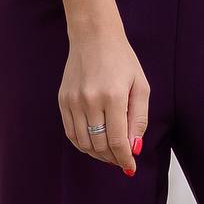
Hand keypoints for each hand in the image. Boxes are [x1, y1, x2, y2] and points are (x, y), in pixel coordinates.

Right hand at [58, 21, 148, 174]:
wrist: (93, 36)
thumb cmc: (122, 59)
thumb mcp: (140, 85)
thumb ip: (139, 118)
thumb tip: (133, 147)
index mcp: (114, 96)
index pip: (118, 141)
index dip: (125, 159)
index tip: (130, 168)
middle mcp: (91, 100)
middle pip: (100, 145)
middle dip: (113, 158)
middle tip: (121, 159)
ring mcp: (73, 101)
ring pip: (84, 143)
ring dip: (97, 154)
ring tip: (109, 153)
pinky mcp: (63, 100)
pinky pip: (71, 133)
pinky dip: (82, 143)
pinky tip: (93, 143)